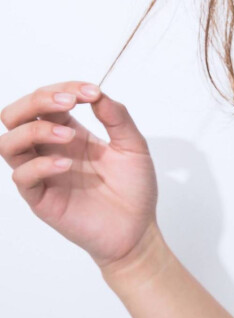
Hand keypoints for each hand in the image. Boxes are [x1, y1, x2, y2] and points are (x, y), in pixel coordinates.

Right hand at [0, 82, 158, 268]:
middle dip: (37, 100)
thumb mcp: (133, 146)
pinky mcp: (41, 198)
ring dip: (35, 130)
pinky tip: (67, 165)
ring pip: (8, 143)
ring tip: (69, 135)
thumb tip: (97, 93)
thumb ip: (117, 117)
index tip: (92, 92)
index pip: (49, 101)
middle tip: (69, 101)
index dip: (65, 88)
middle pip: (16, 115)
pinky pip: (22, 177)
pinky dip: (40, 165)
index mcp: (71, 132)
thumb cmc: (134, 187)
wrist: (137, 228)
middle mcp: (50, 149)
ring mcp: (43, 173)